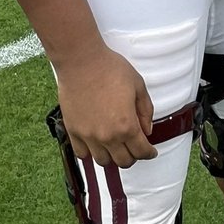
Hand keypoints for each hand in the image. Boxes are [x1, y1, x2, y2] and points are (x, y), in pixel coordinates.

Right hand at [55, 44, 157, 168]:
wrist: (82, 62)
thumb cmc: (110, 69)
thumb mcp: (138, 85)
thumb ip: (146, 110)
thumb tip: (147, 129)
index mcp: (126, 126)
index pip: (141, 151)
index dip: (149, 153)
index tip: (151, 152)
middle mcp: (107, 136)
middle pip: (123, 161)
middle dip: (133, 156)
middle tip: (135, 147)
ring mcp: (88, 136)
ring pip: (103, 161)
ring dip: (112, 156)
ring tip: (116, 145)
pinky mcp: (73, 131)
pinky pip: (82, 154)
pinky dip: (91, 153)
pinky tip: (96, 144)